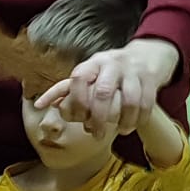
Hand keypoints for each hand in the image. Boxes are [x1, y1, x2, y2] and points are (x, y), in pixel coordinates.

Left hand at [37, 38, 179, 136]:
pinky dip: (137, 120)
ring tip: (118, 131)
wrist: (145, 56)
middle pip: (103, 92)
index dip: (76, 101)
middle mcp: (112, 64)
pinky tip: (130, 127)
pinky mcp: (150, 80)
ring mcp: (133, 71)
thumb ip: (66, 89)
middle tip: (95, 134)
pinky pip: (145, 104)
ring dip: (122, 121)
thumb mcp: (87, 74)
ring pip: (129, 100)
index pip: (78, 78)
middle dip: (98, 118)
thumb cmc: (107, 72)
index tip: (79, 118)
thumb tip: (39, 104)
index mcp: (93, 63)